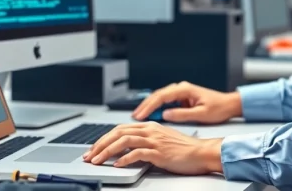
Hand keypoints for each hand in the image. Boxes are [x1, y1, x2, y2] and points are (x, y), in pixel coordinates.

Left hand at [82, 122, 222, 174]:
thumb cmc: (184, 149)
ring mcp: (154, 141)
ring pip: (124, 141)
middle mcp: (150, 130)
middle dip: (100, 144)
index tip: (94, 149)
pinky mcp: (159, 152)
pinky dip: (125, 159)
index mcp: (149, 126)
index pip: (120, 129)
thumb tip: (126, 150)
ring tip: (97, 161)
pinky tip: (117, 165)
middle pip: (118, 133)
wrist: (202, 152)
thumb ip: (145, 141)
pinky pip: (137, 153)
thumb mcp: (161, 141)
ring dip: (107, 151)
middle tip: (89, 156)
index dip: (104, 138)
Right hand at [132, 81, 241, 123]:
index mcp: (185, 89)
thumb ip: (182, 114)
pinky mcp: (182, 98)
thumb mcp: (201, 114)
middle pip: (158, 95)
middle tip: (135, 116)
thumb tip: (165, 115)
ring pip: (160, 98)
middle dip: (145, 105)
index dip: (149, 106)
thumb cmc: (219, 108)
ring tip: (139, 116)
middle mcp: (181, 88)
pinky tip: (152, 116)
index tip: (141, 115)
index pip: (162, 96)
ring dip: (150, 106)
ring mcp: (181, 92)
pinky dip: (157, 108)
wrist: (229, 104)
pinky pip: (166, 102)